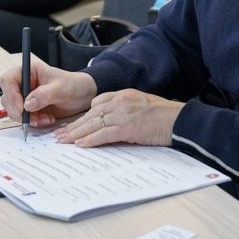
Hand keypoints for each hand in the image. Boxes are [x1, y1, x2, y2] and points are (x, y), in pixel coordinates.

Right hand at [0, 55, 96, 127]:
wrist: (83, 96)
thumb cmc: (74, 85)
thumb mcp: (62, 88)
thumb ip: (45, 94)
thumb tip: (27, 104)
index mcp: (29, 71)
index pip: (8, 80)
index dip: (11, 95)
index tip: (22, 109)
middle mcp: (24, 84)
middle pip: (7, 98)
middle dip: (18, 112)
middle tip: (33, 119)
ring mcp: (26, 97)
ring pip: (14, 111)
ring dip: (27, 119)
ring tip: (46, 119)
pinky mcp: (31, 110)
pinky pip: (24, 119)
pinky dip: (34, 122)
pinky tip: (48, 120)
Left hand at [55, 89, 184, 147]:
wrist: (179, 120)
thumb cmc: (164, 116)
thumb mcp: (142, 105)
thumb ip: (126, 109)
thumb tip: (111, 122)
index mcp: (124, 94)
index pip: (97, 103)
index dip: (83, 116)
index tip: (73, 124)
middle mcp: (121, 101)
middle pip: (91, 114)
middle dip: (74, 125)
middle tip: (60, 134)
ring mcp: (123, 113)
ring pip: (93, 124)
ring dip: (76, 133)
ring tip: (63, 141)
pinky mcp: (127, 127)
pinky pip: (103, 134)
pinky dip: (90, 140)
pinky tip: (80, 145)